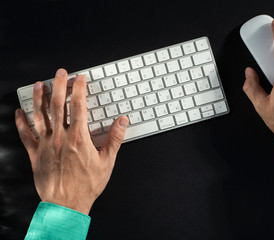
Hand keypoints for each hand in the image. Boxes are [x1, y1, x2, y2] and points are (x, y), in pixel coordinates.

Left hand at [15, 68, 128, 214]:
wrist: (66, 204)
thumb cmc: (86, 185)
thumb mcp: (107, 162)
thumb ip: (115, 139)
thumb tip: (122, 122)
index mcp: (78, 138)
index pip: (78, 106)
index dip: (79, 89)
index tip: (80, 80)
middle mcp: (60, 137)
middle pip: (57, 105)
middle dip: (59, 86)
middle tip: (60, 74)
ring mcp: (45, 145)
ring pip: (39, 116)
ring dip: (39, 98)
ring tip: (40, 85)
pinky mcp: (35, 154)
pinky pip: (25, 134)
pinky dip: (21, 122)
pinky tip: (19, 113)